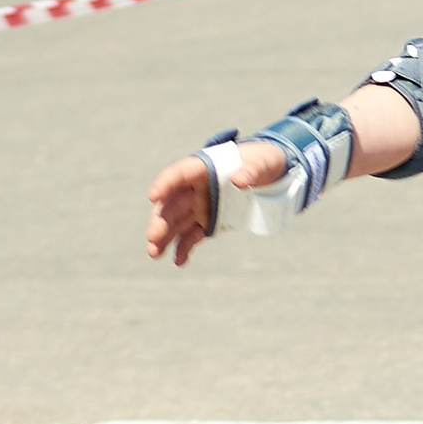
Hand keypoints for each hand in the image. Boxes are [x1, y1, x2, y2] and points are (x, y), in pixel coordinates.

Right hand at [145, 138, 287, 266]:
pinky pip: (191, 236)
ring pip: (176, 223)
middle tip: (152, 238)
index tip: (153, 196)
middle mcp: (196, 189)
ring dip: (164, 238)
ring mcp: (199, 207)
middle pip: (172, 204)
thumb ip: (251, 171)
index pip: (179, 174)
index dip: (165, 183)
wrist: (270, 177)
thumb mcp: (262, 163)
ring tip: (154, 254)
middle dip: (160, 221)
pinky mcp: (207, 223)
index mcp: (203, 168)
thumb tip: (240, 181)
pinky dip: (184, 249)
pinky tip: (179, 261)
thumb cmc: (262, 162)